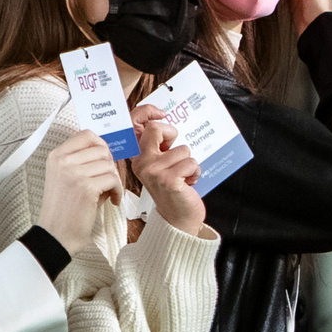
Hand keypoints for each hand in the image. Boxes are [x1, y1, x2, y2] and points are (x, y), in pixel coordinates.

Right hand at [36, 130, 121, 255]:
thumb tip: (108, 154)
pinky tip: (112, 201)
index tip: (105, 160)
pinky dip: (118, 191)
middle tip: (108, 181)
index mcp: (56, 156)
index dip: (101, 146)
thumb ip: (84, 163)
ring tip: (108, 193)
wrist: (56, 234)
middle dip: (110, 165)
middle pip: (101, 149)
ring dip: (115, 181)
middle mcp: (63, 161)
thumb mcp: (67, 178)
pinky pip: (113, 180)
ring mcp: (73, 173)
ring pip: (109, 165)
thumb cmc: (65, 209)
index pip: (86, 135)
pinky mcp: (86, 187)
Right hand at [131, 107, 206, 232]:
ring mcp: (154, 172)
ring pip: (183, 150)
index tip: (162, 113)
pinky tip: (188, 184)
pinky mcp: (168, 180)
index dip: (148, 112)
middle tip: (178, 152)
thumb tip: (169, 124)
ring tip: (184, 177)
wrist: (178, 219)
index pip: (135, 124)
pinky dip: (195, 173)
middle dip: (172, 134)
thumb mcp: (162, 165)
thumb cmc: (174, 190)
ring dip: (190, 163)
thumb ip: (161, 147)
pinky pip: (191, 163)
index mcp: (139, 157)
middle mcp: (142, 163)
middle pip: (156, 128)